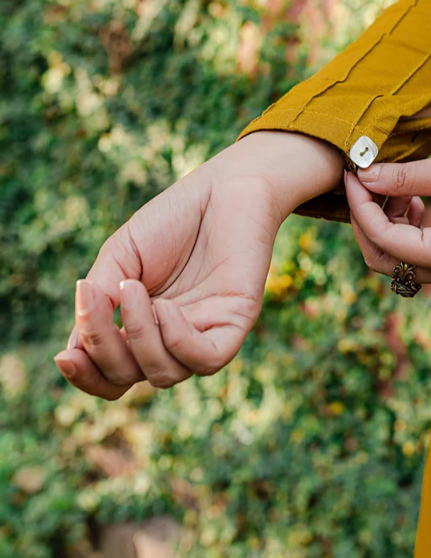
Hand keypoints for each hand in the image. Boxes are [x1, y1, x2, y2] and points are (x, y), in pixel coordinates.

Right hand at [53, 131, 342, 398]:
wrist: (222, 187)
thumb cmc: (172, 219)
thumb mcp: (121, 257)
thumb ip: (100, 302)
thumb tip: (74, 350)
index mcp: (139, 326)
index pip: (109, 374)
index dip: (85, 376)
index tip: (63, 358)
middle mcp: (170, 337)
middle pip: (127, 377)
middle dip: (103, 348)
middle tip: (96, 300)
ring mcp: (203, 332)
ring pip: (164, 373)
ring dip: (138, 337)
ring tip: (132, 288)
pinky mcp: (234, 322)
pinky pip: (206, 359)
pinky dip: (178, 341)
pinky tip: (166, 308)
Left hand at [344, 141, 430, 289]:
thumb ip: (411, 177)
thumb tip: (364, 175)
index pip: (385, 240)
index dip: (360, 206)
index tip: (352, 171)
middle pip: (385, 260)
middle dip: (365, 220)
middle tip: (363, 177)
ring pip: (399, 257)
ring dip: (385, 222)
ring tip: (393, 181)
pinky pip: (420, 249)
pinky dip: (406, 224)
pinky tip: (412, 193)